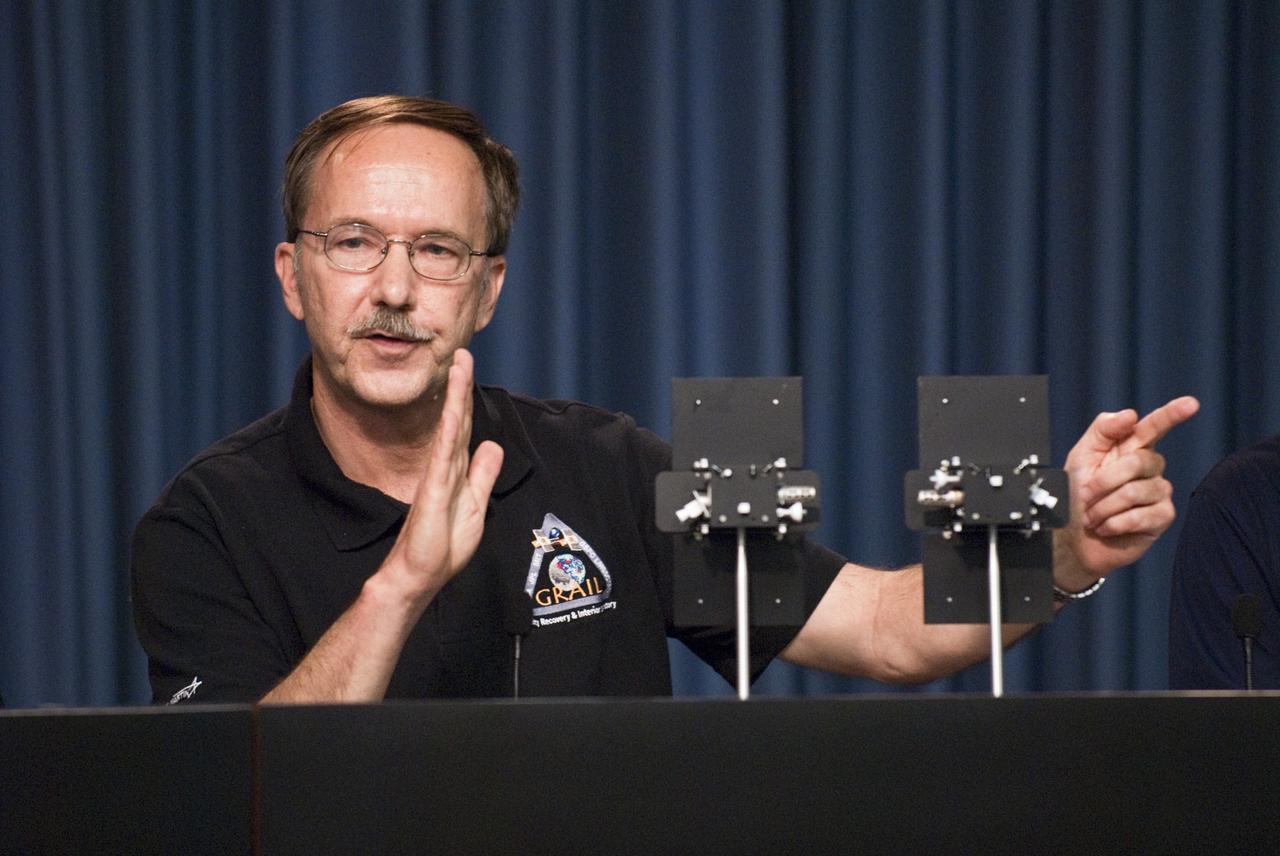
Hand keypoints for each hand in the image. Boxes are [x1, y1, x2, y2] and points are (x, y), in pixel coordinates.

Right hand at [383, 348, 503, 601]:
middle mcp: (446, 465)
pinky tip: (453, 405)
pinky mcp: (433, 488)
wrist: (417, 574)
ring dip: (456, 395)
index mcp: (456, 469)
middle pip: (456, 417)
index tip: (467, 368)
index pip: (464, 425)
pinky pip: (443, 451)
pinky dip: (449, 426)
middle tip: (463, 351)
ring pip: (450, 426)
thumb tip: (492, 445)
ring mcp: (438, 474)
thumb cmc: (443, 546)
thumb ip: (482, 475)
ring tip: (459, 364)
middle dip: (461, 385)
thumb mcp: (475, 505)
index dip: (468, 397)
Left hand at [1056, 396, 1199, 585]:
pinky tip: (1106, 527)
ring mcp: (1159, 492)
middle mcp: (1150, 467)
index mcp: (1131, 448)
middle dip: (1103, 482)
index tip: (1190, 404)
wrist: (1072, 536)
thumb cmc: (1076, 495)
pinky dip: (1114, 523)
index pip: (1154, 427)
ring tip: (1093, 516)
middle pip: (1138, 462)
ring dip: (1104, 507)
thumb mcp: (1081, 457)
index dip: (1172, 414)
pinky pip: (1140, 516)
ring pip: (1135, 491)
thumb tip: (1130, 415)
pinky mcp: (1162, 517)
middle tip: (1085, 496)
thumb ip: (1103, 431)